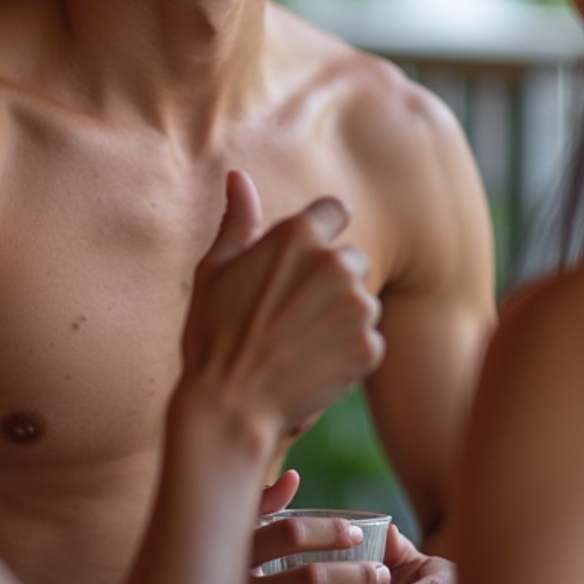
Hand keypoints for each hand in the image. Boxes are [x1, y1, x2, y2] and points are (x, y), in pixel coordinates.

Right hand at [181, 171, 384, 436]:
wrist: (229, 406)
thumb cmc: (213, 334)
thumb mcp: (215, 269)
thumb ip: (237, 220)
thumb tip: (237, 177)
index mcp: (299, 235)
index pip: (335, 210)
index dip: (321, 231)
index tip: (303, 258)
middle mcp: (336, 264)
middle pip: (352, 259)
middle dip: (331, 279)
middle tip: (292, 312)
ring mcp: (357, 307)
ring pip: (362, 301)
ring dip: (340, 316)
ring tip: (299, 341)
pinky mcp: (369, 348)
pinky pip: (369, 339)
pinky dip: (348, 351)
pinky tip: (313, 364)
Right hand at [230, 485, 392, 583]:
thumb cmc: (201, 571)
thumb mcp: (223, 536)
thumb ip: (258, 507)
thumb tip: (294, 478)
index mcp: (235, 556)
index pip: (289, 533)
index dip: (328, 531)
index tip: (356, 533)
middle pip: (309, 581)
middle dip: (354, 575)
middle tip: (380, 573)